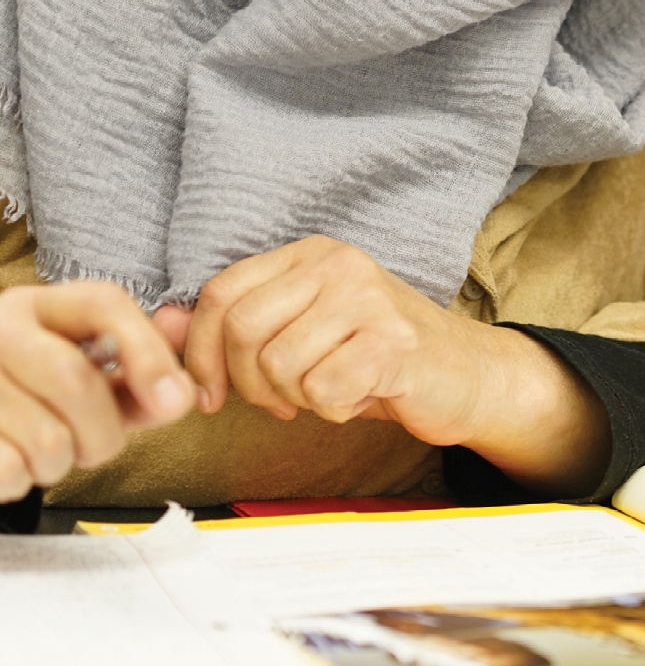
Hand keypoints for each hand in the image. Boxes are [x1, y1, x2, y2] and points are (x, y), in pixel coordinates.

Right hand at [0, 282, 200, 501]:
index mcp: (37, 307)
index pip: (102, 304)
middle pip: (76, 380)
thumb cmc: (33, 398)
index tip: (174, 400)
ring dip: (60, 465)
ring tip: (42, 449)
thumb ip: (138, 382)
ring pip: (48, 439)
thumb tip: (180, 394)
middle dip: (103, 434)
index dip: (148, 353)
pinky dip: (24, 479)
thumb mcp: (87, 378)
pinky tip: (14, 458)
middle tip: (90, 444)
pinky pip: (12, 469)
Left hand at [182, 237, 611, 490]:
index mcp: (308, 255)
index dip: (200, 352)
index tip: (212, 395)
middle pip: (243, 329)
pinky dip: (335, 411)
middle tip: (282, 403)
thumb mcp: (303, 333)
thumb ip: (235, 329)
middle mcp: (336, 264)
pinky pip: (324, 391)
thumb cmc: (379, 361)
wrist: (470, 377)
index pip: (221, 293)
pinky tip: (361, 400)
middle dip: (251, 384)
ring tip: (332, 394)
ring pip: (281, 365)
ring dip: (298, 400)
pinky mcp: (394, 343)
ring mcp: (368, 300)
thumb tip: (154, 326)